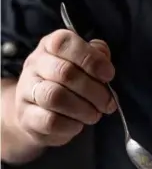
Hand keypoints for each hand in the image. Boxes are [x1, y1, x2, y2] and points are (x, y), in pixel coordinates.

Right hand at [15, 29, 115, 146]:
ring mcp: (27, 91)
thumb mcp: (83, 67)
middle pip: (64, 73)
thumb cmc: (69, 87)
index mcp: (49, 47)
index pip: (64, 43)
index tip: (109, 75)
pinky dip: (71, 125)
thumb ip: (95, 57)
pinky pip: (50, 121)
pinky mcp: (27, 117)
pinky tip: (78, 124)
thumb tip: (103, 54)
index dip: (91, 59)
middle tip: (108, 104)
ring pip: (55, 97)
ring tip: (94, 115)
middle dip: (94, 91)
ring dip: (84, 109)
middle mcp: (34, 65)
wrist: (38, 116)